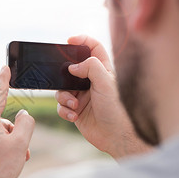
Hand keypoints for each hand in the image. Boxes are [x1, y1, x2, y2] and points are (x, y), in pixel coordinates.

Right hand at [55, 35, 150, 158]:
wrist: (115, 137)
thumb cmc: (117, 109)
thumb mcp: (105, 83)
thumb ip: (90, 67)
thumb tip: (72, 67)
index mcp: (103, 71)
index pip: (93, 48)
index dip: (82, 41)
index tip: (69, 40)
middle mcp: (91, 82)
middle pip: (71, 69)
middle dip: (64, 74)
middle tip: (63, 76)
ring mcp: (82, 96)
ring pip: (62, 89)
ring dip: (64, 98)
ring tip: (74, 105)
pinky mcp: (75, 110)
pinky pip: (61, 106)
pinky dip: (64, 110)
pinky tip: (74, 116)